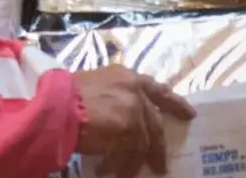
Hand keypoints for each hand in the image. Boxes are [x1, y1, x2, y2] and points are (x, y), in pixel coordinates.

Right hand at [73, 66, 195, 177]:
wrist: (55, 105)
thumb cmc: (65, 94)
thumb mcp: (95, 84)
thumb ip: (114, 95)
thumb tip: (123, 115)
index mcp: (126, 76)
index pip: (157, 89)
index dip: (175, 103)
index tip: (189, 114)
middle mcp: (134, 91)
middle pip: (154, 123)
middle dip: (158, 147)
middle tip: (161, 165)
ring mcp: (133, 110)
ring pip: (142, 143)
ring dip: (134, 162)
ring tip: (127, 174)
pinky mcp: (128, 129)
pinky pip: (131, 154)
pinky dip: (124, 166)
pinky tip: (115, 173)